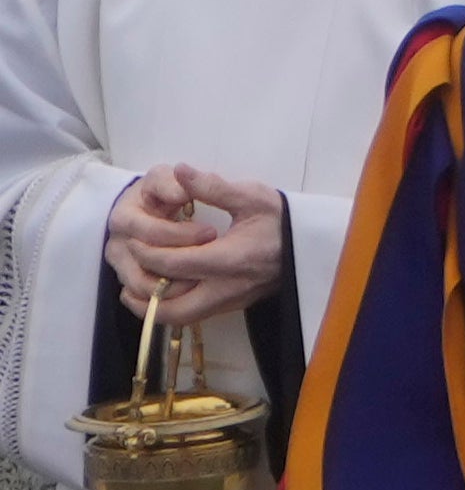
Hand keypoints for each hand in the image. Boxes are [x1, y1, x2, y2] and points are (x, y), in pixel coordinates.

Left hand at [104, 164, 285, 332]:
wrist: (314, 245)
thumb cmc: (283, 220)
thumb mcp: (254, 196)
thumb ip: (213, 187)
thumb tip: (180, 171)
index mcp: (231, 258)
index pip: (175, 264)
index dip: (147, 254)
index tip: (133, 239)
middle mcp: (229, 287)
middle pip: (175, 308)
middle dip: (144, 297)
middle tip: (125, 278)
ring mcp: (232, 300)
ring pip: (184, 318)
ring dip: (155, 309)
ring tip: (133, 293)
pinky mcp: (234, 304)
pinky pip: (197, 314)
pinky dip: (173, 307)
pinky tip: (161, 292)